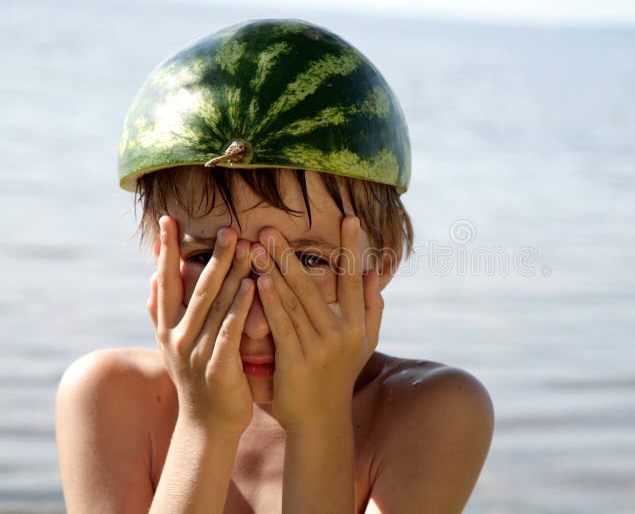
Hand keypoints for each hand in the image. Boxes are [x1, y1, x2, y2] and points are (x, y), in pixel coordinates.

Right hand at [146, 215, 254, 435]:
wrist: (208, 424)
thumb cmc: (197, 377)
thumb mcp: (173, 345)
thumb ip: (162, 313)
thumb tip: (152, 279)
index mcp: (166, 329)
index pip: (164, 282)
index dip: (166, 251)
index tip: (168, 221)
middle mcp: (177, 337)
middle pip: (194, 288)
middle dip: (211, 256)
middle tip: (227, 228)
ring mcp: (195, 353)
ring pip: (214, 306)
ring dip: (231, 273)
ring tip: (245, 246)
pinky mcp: (217, 368)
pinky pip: (230, 330)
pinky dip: (240, 306)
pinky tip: (254, 285)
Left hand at [249, 216, 382, 429]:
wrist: (321, 420)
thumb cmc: (339, 376)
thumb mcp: (364, 343)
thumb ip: (370, 307)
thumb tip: (372, 272)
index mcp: (357, 325)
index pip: (353, 279)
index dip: (351, 248)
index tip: (349, 218)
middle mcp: (341, 333)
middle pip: (314, 285)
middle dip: (291, 253)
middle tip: (272, 227)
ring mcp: (319, 347)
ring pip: (294, 301)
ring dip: (275, 270)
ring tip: (259, 245)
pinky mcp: (296, 361)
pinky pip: (282, 325)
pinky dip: (270, 301)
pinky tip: (259, 280)